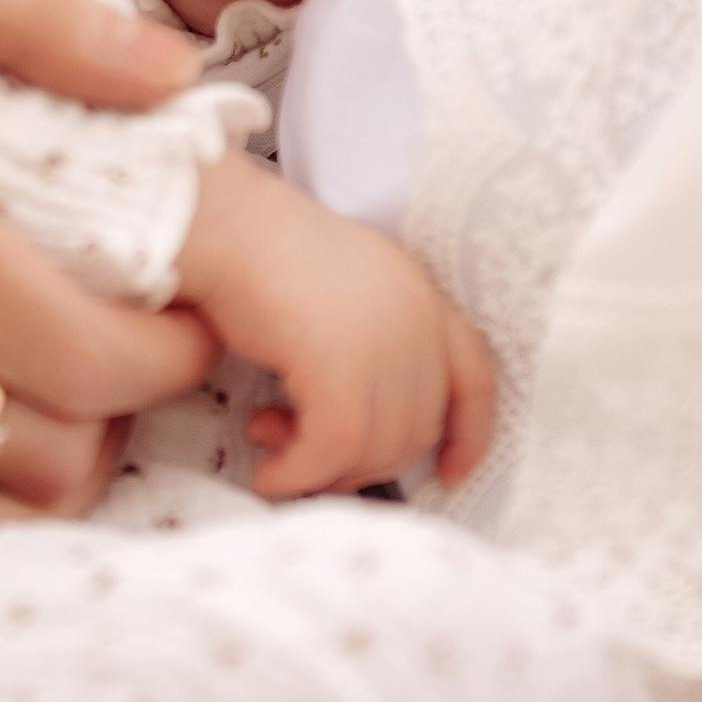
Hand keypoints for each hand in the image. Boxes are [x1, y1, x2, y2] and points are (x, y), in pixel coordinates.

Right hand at [177, 153, 495, 495]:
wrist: (227, 227)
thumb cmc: (264, 253)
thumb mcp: (346, 294)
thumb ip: (374, 347)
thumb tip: (362, 423)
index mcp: (422, 298)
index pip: (474, 380)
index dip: (469, 436)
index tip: (449, 475)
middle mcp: (417, 322)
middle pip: (415, 430)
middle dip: (362, 461)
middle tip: (304, 449)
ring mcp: (386, 346)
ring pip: (375, 451)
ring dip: (321, 469)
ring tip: (270, 439)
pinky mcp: (342, 371)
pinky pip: (332, 452)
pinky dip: (298, 475)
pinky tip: (269, 472)